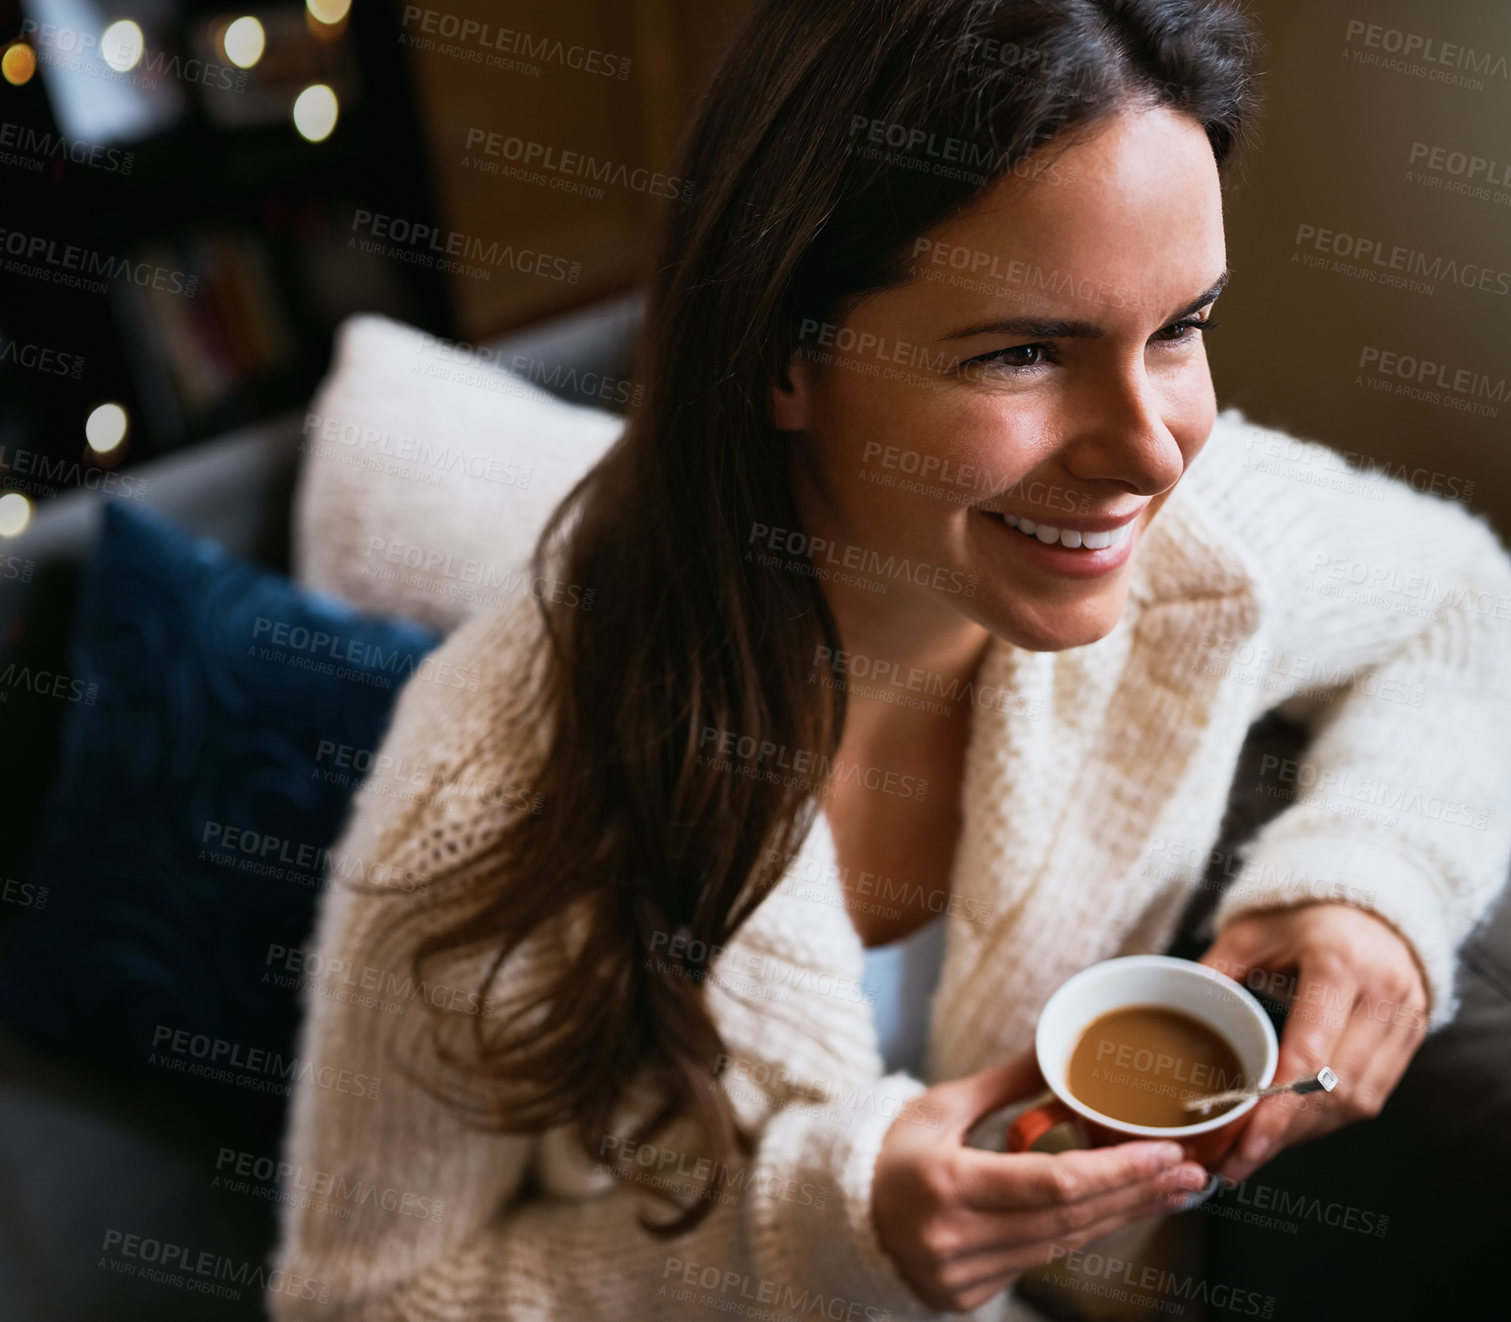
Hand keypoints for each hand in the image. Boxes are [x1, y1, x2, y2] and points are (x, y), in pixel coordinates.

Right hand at [871, 1050, 1209, 1313]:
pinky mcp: (967, 1298)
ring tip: (1168, 1189)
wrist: (841, 1215)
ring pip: (1062, 1246)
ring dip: (1120, 1216)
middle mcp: (954, 1239)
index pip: (1053, 1184)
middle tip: (1188, 1170)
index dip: (1117, 1170)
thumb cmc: (891, 1151)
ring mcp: (961, 1277)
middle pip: (1069, 1220)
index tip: (1164, 1151)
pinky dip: (1078, 1234)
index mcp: (946, 1184)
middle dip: (1135, 1193)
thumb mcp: (940, 1106)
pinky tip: (1114, 1210)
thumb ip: (1005, 1083)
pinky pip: (1038, 1262)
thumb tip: (1057, 1046)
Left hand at [1199, 902, 1429, 1183]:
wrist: (1369, 901)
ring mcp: (1405, 1018)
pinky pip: (1373, 1095)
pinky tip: (1291, 1127)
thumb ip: (1214, 972)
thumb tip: (1174, 1012)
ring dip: (1305, 1132)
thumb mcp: (1250, 931)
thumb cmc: (1301, 913)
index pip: (1309, 1054)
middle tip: (1236, 1160)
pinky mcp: (1412, 1037)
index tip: (1242, 1143)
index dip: (1275, 1107)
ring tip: (1256, 1150)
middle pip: (1334, 1089)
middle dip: (1283, 1133)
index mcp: (1337, 964)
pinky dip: (1328, 1118)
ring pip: (1358, 1101)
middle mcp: (1381, 994)